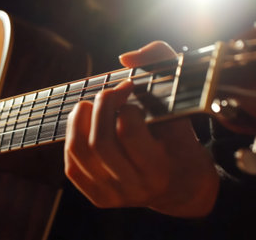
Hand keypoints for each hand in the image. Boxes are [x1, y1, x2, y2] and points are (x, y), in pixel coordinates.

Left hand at [64, 41, 219, 217]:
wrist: (181, 185)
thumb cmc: (179, 141)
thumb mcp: (184, 105)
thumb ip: (163, 65)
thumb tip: (125, 57)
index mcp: (160, 169)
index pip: (128, 132)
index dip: (124, 104)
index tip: (130, 90)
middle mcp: (135, 187)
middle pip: (100, 142)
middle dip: (100, 106)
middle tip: (110, 92)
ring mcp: (113, 195)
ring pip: (79, 151)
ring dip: (78, 119)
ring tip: (91, 106)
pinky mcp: (98, 197)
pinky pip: (71, 164)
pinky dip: (72, 137)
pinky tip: (86, 125)